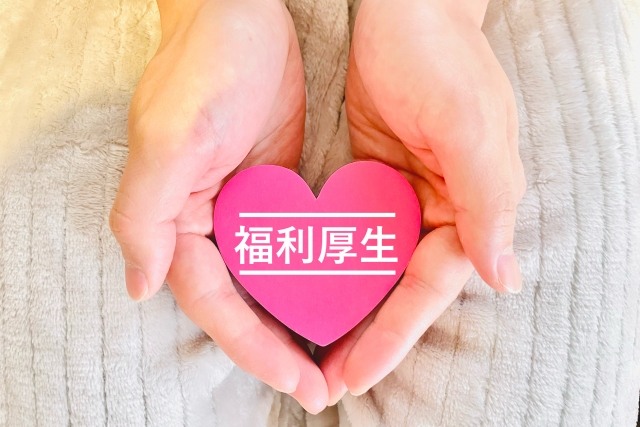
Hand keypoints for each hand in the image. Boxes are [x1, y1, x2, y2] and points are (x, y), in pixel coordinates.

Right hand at [109, 0, 327, 412]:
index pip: (215, 303)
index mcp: (179, 222)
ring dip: (301, 323)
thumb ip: (145, 215)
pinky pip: (298, 247)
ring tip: (341, 360)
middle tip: (325, 388)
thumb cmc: (204, 70)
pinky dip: (316, 278)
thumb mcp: (169, 140)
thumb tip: (140, 288)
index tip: (299, 383)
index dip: (253, 348)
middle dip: (281, 349)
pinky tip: (346, 300)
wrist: (244, 18)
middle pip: (245, 303)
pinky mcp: (279, 191)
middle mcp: (212, 224)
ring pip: (273, 283)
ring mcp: (248, 209)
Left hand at [316, 0, 525, 402]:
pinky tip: (307, 293)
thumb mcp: (469, 127)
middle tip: (326, 381)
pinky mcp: (373, 181)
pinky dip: (334, 269)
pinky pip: (354, 237)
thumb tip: (502, 277)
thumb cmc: (442, 59)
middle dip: (366, 337)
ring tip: (310, 352)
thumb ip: (487, 202)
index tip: (355, 376)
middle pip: (399, 291)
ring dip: (347, 312)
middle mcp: (439, 211)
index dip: (392, 337)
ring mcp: (403, 198)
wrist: (407, 11)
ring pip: (374, 271)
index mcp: (469, 208)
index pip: (428, 290)